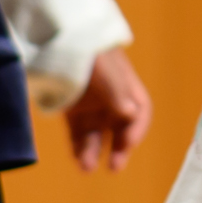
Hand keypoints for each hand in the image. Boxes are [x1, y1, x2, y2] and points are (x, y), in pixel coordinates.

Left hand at [63, 48, 152, 171]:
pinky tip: (77, 159)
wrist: (61, 35)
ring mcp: (91, 106)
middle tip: (114, 167)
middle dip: (118, 150)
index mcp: (127, 88)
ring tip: (87, 167)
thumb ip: (117, 92)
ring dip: (93, 152)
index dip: (137, 131)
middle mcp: (112, 101)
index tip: (128, 143)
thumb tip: (130, 113)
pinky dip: (77, 147)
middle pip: (119, 130)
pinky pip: (77, 133)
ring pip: (96, 135)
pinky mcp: (71, 109)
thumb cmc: (91, 51)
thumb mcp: (107, 70)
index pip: (140, 114)